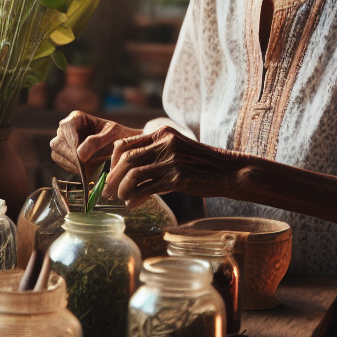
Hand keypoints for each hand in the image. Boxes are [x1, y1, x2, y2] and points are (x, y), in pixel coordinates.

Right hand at [49, 112, 141, 173]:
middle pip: (59, 142)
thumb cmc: (116, 136)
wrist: (118, 145)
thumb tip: (80, 154)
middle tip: (85, 167)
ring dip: (70, 163)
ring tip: (85, 168)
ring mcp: (62, 139)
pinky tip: (82, 169)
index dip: (73, 144)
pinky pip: (59, 160)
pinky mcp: (61, 152)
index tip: (82, 158)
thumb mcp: (110, 136)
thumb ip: (95, 142)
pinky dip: (70, 167)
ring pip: (56, 152)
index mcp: (77, 117)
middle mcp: (65, 127)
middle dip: (72, 157)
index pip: (67, 129)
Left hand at [105, 126, 233, 205]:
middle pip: (126, 159)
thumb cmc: (201, 163)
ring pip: (133, 173)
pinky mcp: (178, 177)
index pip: (125, 143)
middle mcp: (164, 143)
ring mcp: (171, 160)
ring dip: (121, 189)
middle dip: (112, 177)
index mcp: (161, 132)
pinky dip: (135, 197)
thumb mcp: (177, 149)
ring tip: (119, 199)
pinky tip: (131, 204)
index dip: (112, 162)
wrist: (229, 170)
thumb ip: (155, 154)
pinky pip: (148, 188)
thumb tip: (129, 173)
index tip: (110, 175)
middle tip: (107, 192)